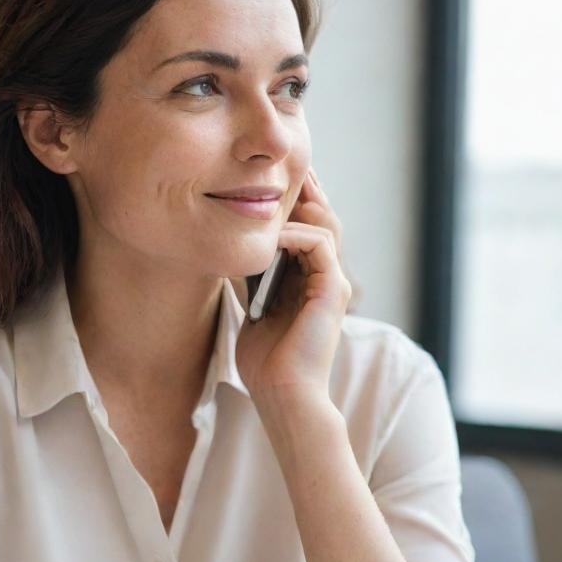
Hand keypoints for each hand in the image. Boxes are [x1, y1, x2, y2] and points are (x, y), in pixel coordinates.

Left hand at [235, 166, 351, 408]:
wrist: (282, 395)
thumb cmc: (265, 362)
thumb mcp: (253, 307)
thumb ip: (253, 277)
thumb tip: (229, 247)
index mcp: (309, 280)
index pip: (305, 228)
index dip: (289, 203)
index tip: (262, 181)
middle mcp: (326, 277)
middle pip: (321, 217)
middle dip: (301, 190)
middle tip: (276, 166)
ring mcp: (332, 282)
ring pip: (326, 224)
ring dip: (299, 204)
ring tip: (274, 188)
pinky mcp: (332, 290)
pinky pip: (319, 244)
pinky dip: (294, 234)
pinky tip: (270, 236)